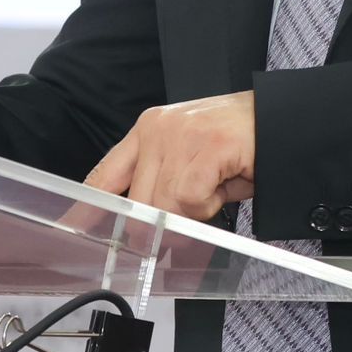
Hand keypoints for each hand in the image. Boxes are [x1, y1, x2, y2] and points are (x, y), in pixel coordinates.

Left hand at [83, 92, 254, 220]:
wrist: (281, 118)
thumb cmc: (237, 143)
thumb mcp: (188, 161)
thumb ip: (160, 188)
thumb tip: (140, 233)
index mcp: (147, 131)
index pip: (104, 176)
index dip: (86, 210)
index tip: (70, 233)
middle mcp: (157, 129)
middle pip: (138, 205)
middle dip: (164, 225)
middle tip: (196, 214)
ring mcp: (181, 134)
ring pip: (165, 206)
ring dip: (195, 212)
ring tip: (216, 187)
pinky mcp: (207, 144)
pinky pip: (191, 198)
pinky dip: (210, 205)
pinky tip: (224, 184)